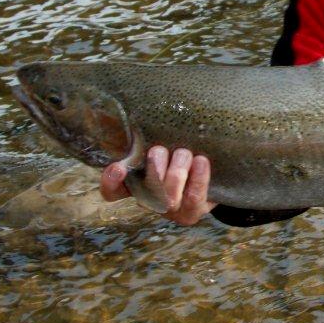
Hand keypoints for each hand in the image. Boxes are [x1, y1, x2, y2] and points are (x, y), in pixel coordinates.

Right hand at [100, 146, 215, 225]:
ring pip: (169, 196)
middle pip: (145, 191)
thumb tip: (141, 110)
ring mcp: (171, 209)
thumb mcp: (164, 143)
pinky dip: (198, 177)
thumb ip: (150, 136)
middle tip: (160, 150)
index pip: (113, 191)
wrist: (212, 175)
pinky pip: (193, 196)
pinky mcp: (192, 212)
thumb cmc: (180, 153)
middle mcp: (150, 200)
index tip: (118, 167)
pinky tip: (201, 161)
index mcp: (135, 183)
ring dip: (177, 170)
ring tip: (185, 154)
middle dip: (154, 168)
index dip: (111, 182)